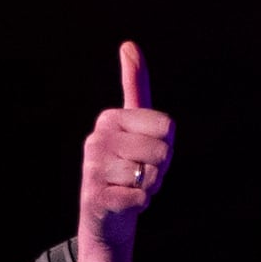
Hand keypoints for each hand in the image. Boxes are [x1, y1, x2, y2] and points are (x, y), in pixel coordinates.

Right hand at [79, 41, 174, 248]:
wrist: (107, 216)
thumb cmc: (129, 168)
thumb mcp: (137, 126)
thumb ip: (135, 86)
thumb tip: (128, 44)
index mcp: (110, 118)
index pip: (167, 126)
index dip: (166, 145)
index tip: (146, 153)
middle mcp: (98, 138)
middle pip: (162, 151)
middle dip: (159, 170)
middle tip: (139, 175)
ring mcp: (93, 167)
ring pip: (152, 176)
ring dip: (149, 188)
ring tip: (131, 187)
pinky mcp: (95, 196)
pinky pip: (140, 198)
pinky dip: (141, 205)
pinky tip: (125, 202)